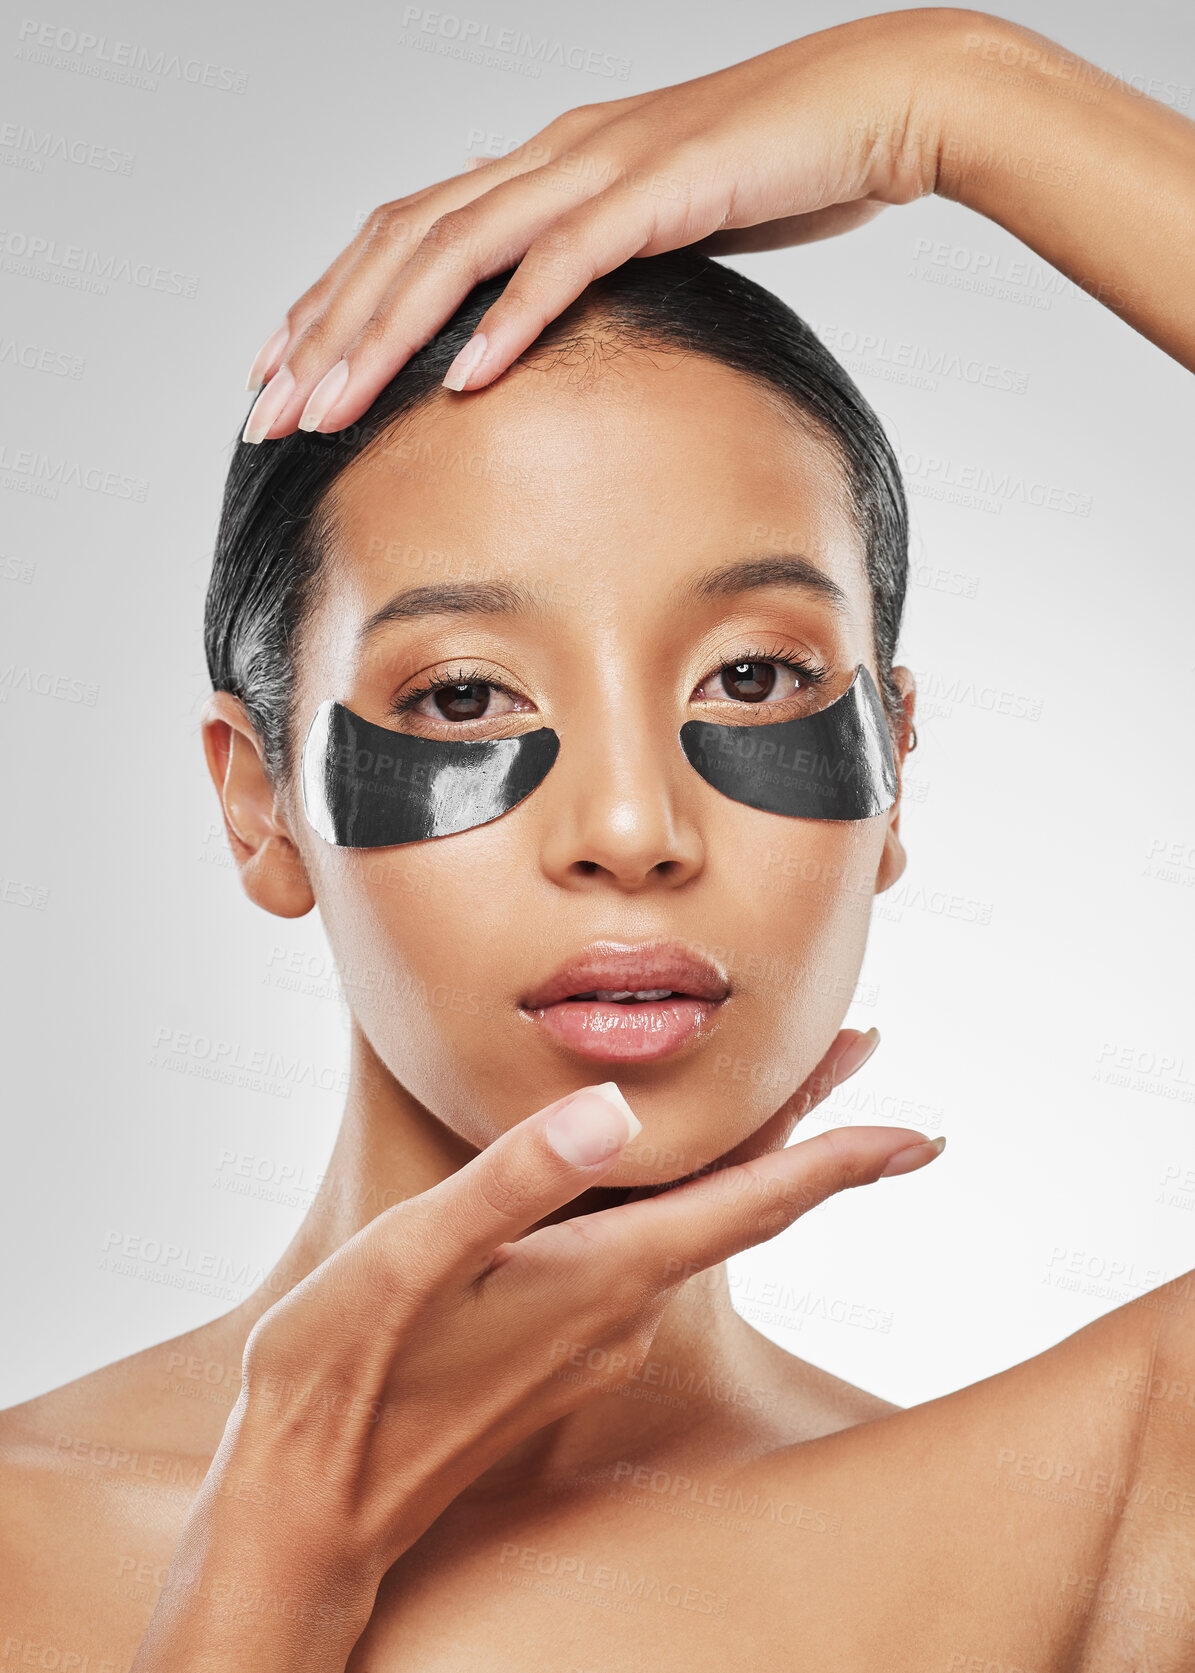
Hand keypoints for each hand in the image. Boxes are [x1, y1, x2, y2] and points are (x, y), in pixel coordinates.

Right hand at [133, 1030, 941, 1668]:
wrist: (309, 1511)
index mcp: (601, 1276)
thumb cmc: (347, 1378)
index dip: (840, 1158)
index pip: (754, 1203)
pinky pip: (642, 1255)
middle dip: (807, 1130)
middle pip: (741, 1202)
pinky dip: (680, 1199)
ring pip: (693, 1227)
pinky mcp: (552, 1351)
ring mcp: (588, 1338)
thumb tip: (617, 1108)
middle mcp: (616, 1311)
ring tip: (783, 1095)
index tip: (924, 1134)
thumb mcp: (417, 1257)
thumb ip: (517, 1178)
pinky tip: (658, 1177)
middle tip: (861, 1056)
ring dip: (746, 1160)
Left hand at [240, 9, 955, 438]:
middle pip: (401, 242)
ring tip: (328, 406)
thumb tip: (547, 325)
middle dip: (323, 330)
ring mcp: (601, 167)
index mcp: (543, 166)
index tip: (282, 375)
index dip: (331, 304)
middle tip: (268, 413)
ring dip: (383, 333)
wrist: (884, 103)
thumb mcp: (662, 227)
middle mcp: (551, 156)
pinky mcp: (661, 191)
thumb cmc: (781, 172)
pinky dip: (509, 320)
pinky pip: (568, 261)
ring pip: (458, 250)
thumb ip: (596, 265)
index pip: (404, 234)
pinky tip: (461, 379)